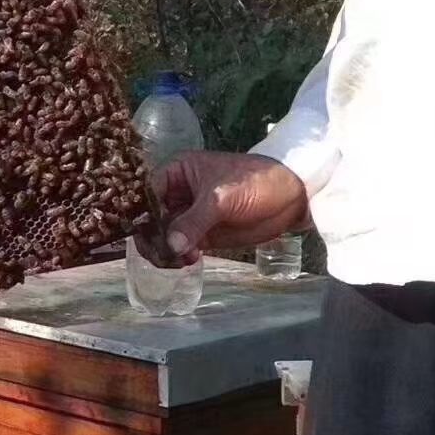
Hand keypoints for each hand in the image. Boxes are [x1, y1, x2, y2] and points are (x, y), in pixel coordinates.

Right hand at [142, 152, 309, 265]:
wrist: (291, 195)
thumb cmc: (254, 181)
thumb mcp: (220, 197)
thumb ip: (194, 221)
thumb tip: (170, 245)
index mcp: (177, 173)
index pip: (148, 194)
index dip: (143, 215)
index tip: (144, 236)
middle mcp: (178, 194)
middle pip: (153, 219)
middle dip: (154, 238)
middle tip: (162, 255)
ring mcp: (190, 216)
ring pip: (165, 236)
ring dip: (167, 251)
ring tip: (178, 261)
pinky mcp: (204, 234)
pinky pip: (183, 247)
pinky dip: (181, 257)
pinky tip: (190, 261)